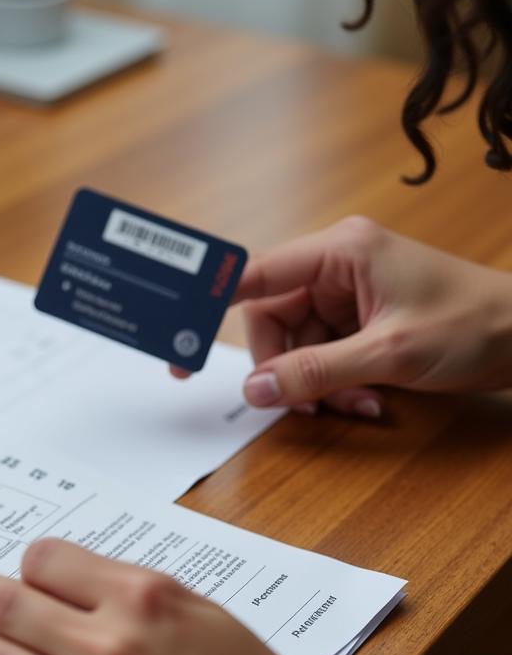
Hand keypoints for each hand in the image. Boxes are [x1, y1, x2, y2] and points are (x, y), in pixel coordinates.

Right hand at [173, 216, 511, 415]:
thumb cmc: (476, 323)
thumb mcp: (388, 353)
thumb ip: (315, 372)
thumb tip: (255, 391)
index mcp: (339, 251)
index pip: (254, 274)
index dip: (210, 303)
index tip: (179, 334)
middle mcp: (337, 267)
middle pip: (272, 320)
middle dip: (286, 367)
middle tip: (302, 402)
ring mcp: (348, 295)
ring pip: (296, 346)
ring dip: (316, 384)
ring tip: (356, 403)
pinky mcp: (360, 321)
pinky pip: (322, 356)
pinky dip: (335, 385)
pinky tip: (367, 400)